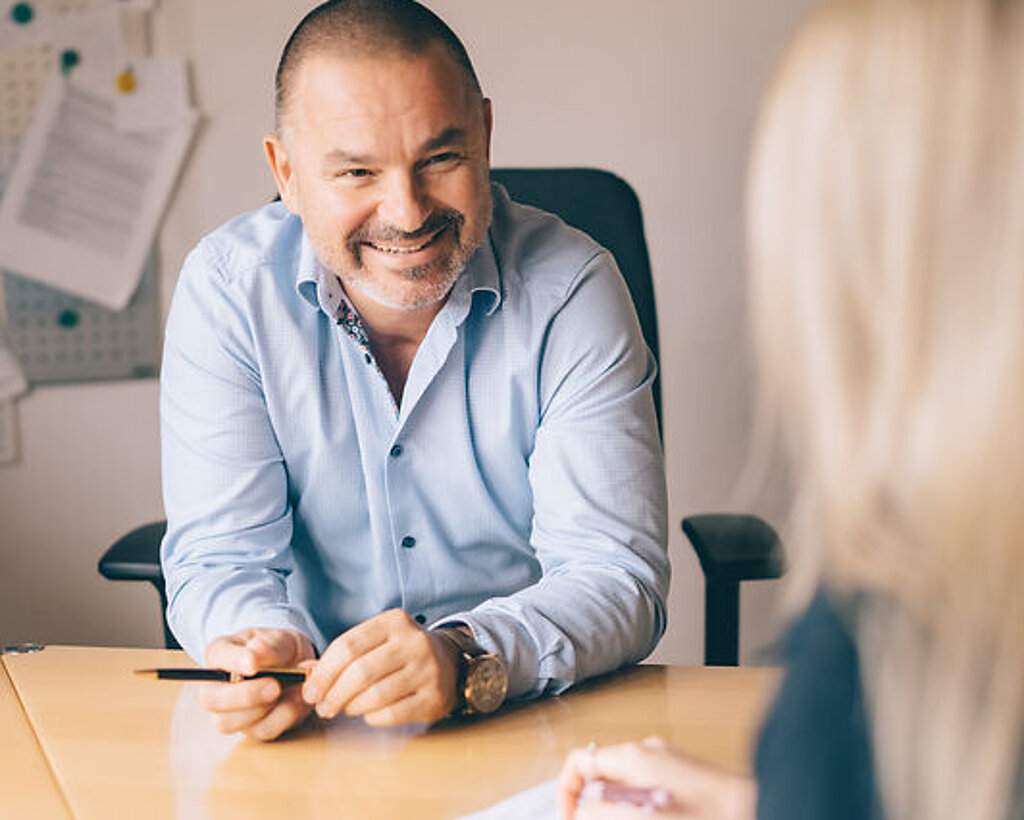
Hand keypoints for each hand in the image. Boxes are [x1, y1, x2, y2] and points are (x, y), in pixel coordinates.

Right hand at [200, 627, 316, 740]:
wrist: (298, 668)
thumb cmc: (282, 648)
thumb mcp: (282, 639)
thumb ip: (270, 646)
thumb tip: (255, 649)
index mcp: (220, 652)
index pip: (217, 655)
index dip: (233, 662)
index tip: (253, 664)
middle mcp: (217, 685)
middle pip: (211, 699)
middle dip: (244, 695)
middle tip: (275, 686)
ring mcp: (229, 711)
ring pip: (231, 722)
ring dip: (268, 710)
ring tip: (295, 691)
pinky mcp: (251, 728)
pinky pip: (262, 730)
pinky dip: (285, 717)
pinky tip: (299, 699)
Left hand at [301, 609, 460, 726]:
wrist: (449, 663)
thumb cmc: (401, 653)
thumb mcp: (378, 640)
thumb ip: (347, 652)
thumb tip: (310, 675)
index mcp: (394, 622)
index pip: (347, 646)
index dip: (323, 672)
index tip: (310, 690)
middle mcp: (414, 642)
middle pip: (359, 672)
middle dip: (333, 694)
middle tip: (323, 707)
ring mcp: (427, 670)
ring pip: (375, 695)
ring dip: (350, 707)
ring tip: (343, 709)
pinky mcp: (433, 697)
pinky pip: (391, 714)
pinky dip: (372, 717)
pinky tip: (368, 714)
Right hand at [559, 737, 755, 819]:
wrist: (752, 811)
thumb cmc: (708, 815)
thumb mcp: (642, 817)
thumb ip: (602, 810)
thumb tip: (579, 811)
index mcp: (633, 756)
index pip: (579, 762)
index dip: (567, 793)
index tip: (571, 819)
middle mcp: (647, 753)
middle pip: (600, 778)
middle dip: (594, 808)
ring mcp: (665, 765)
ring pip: (623, 789)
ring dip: (618, 811)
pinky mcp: (681, 780)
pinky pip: (646, 793)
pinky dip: (639, 810)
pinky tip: (653, 818)